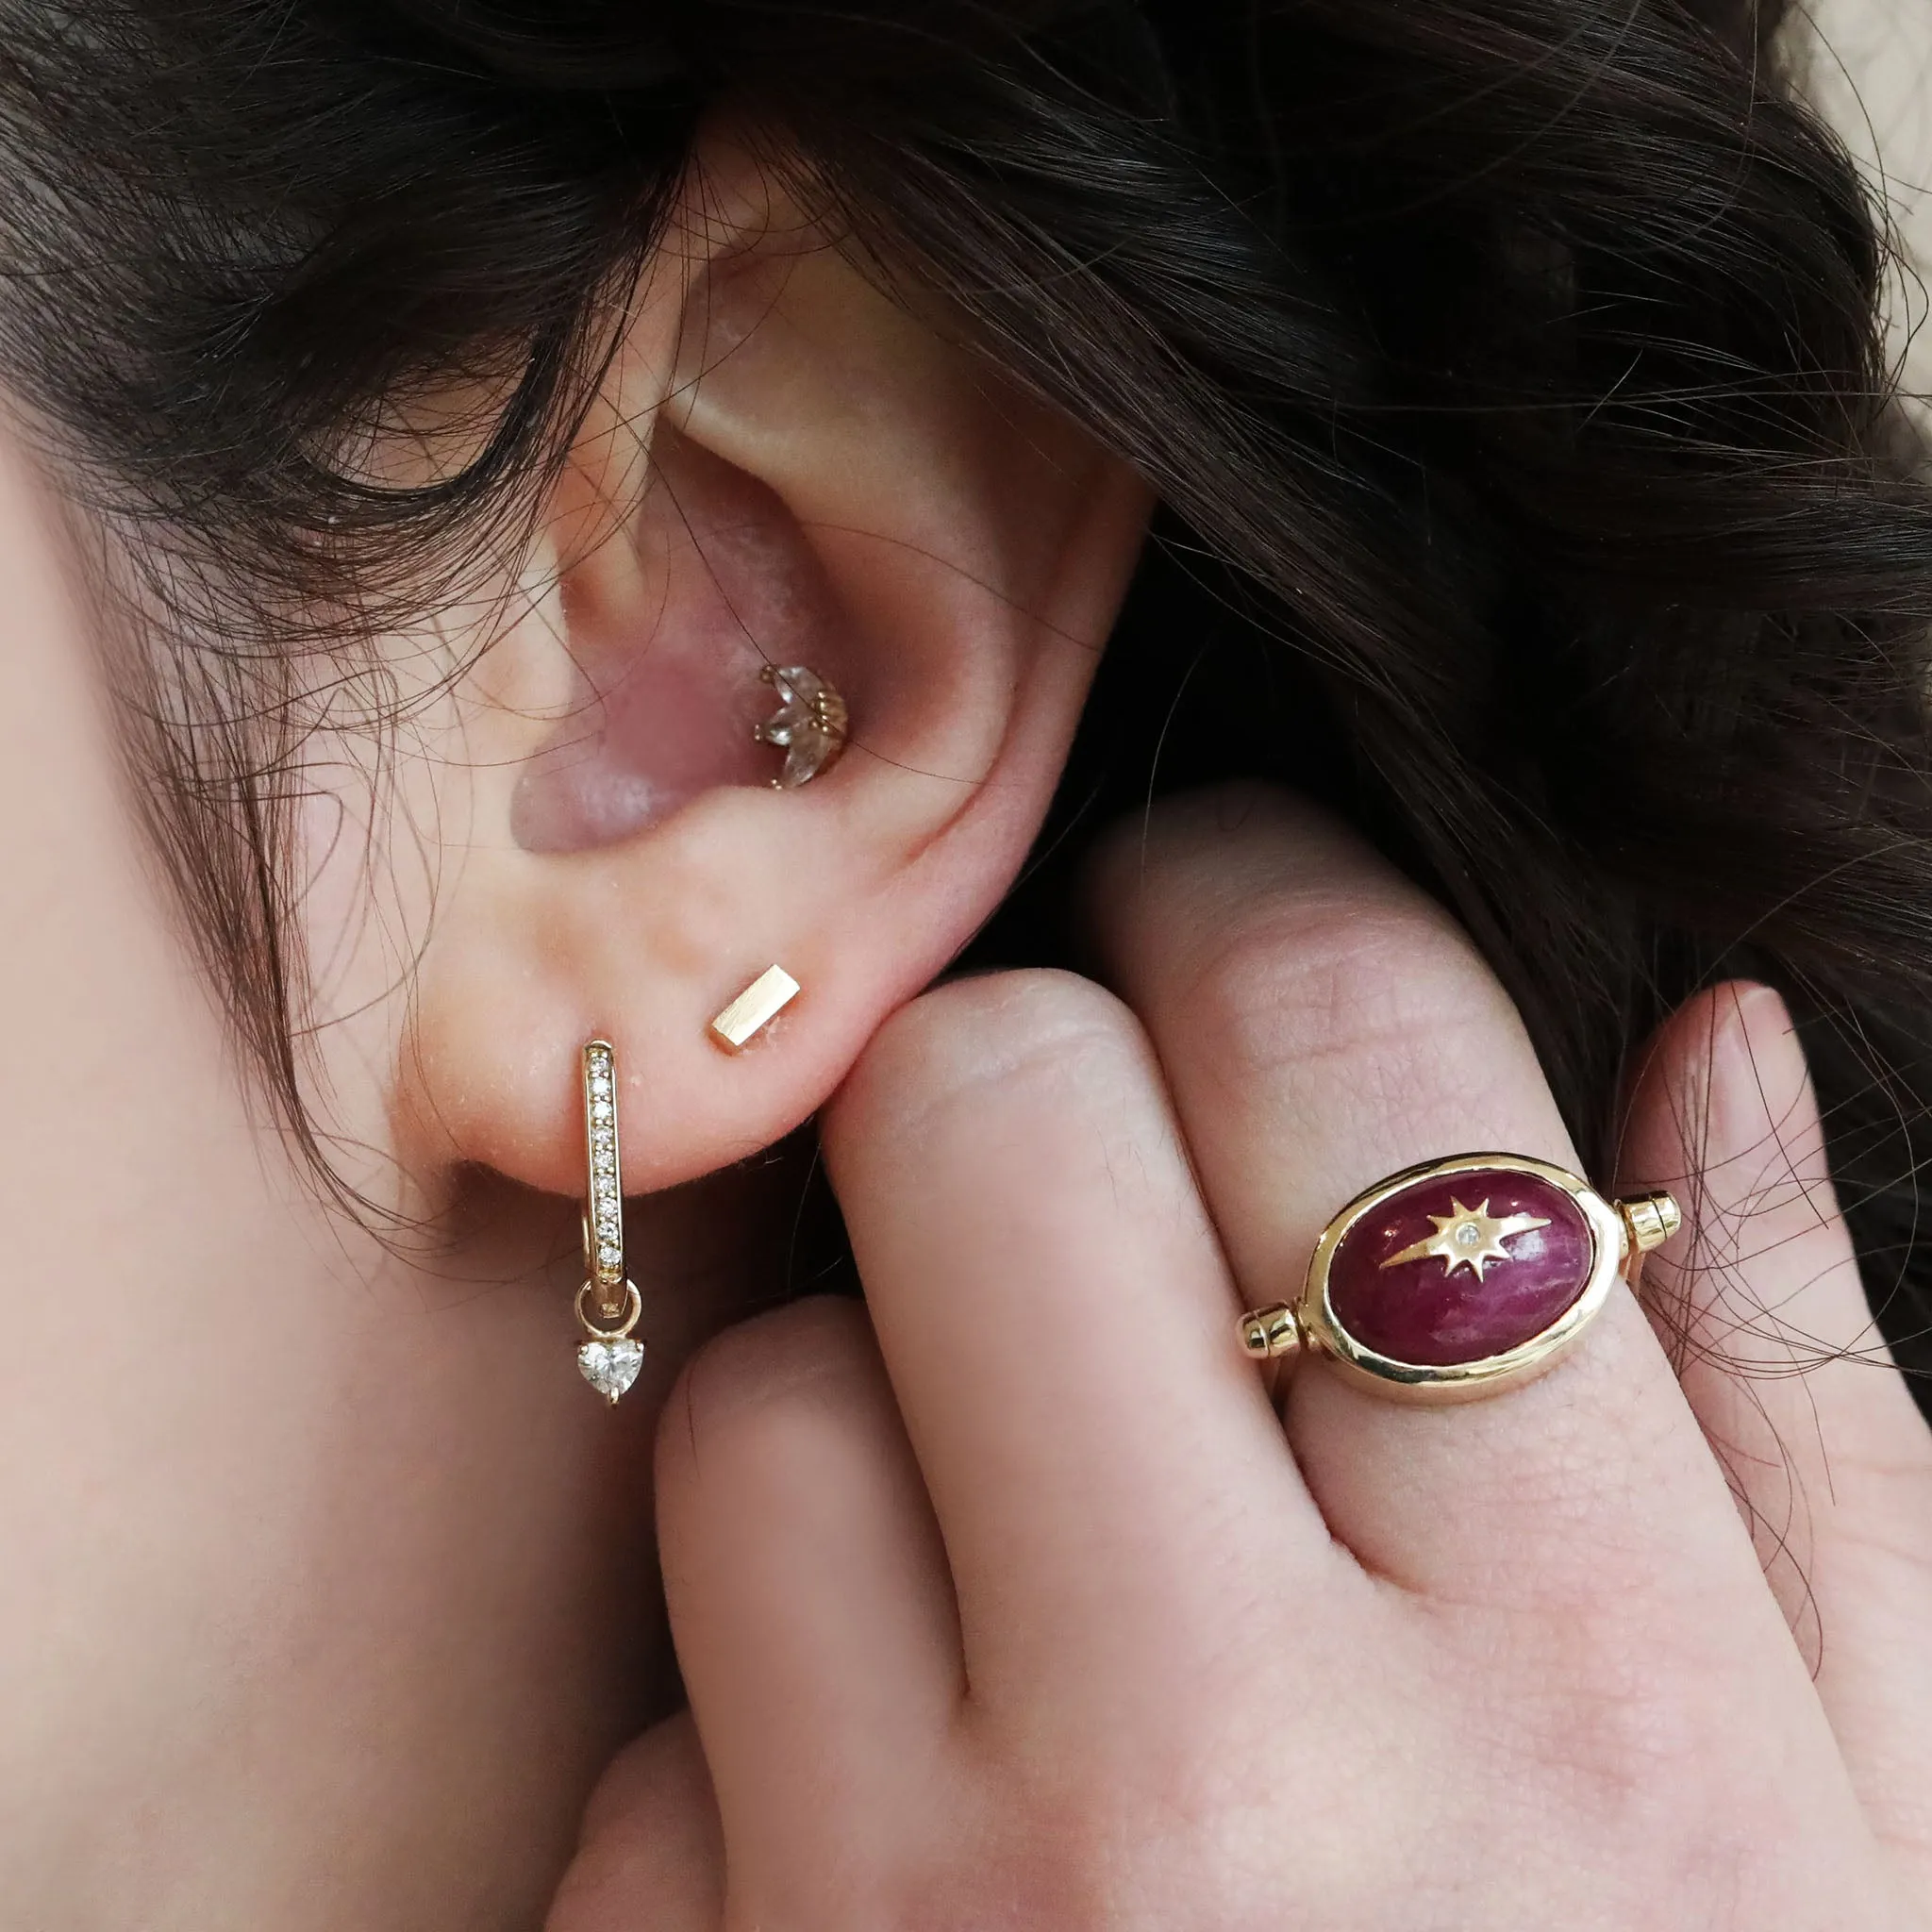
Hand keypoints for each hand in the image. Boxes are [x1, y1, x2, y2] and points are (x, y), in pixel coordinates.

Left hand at [548, 787, 1931, 1929]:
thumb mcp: (1884, 1859)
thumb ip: (1812, 1441)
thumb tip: (1701, 1051)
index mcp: (1603, 1701)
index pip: (1344, 1041)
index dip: (1265, 908)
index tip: (1233, 930)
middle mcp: (1228, 1796)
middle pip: (979, 1116)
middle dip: (1028, 1089)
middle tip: (1096, 1191)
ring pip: (748, 1398)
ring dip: (863, 1434)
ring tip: (1016, 1589)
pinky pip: (636, 1748)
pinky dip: (749, 1762)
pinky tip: (906, 1890)